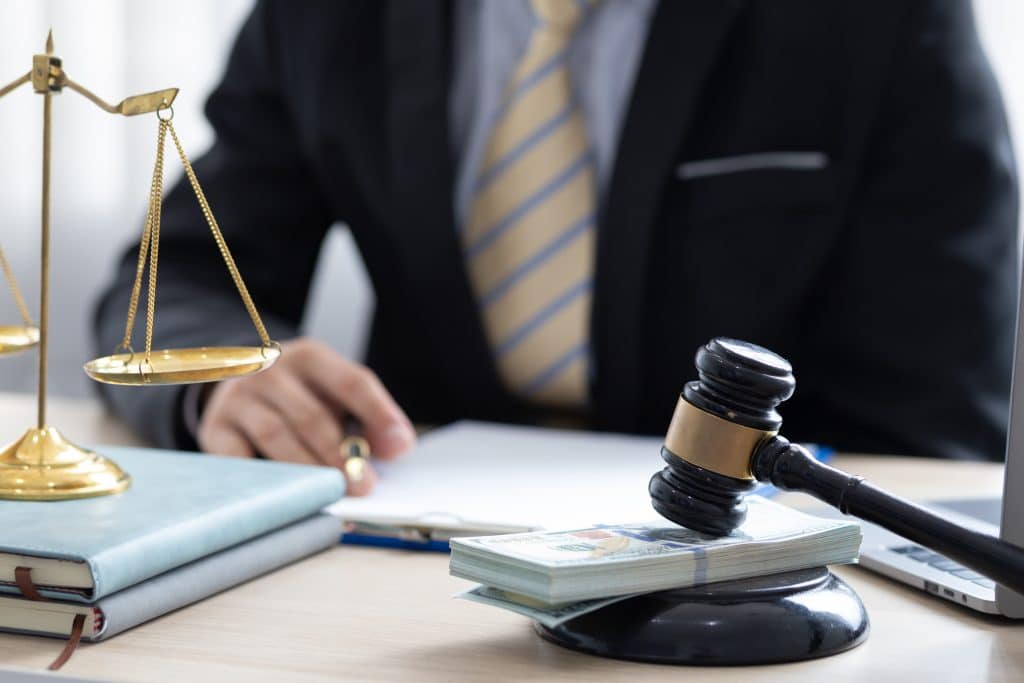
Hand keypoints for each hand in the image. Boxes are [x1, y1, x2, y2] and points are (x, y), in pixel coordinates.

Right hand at [197, 337, 415, 494]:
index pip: (352, 382)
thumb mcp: (334, 396)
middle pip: (313, 415)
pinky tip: (288, 496)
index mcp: (311, 357)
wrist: (236, 392)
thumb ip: (368, 419)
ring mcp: (238, 398)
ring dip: (309, 469)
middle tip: (365, 486)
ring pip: (278, 436)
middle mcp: (271, 370)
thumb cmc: (300, 399)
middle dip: (342, 456)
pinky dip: (266, 479)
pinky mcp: (216, 428)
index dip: (379, 415)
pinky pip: (240, 458)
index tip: (400, 449)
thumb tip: (398, 448)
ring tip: (333, 494)